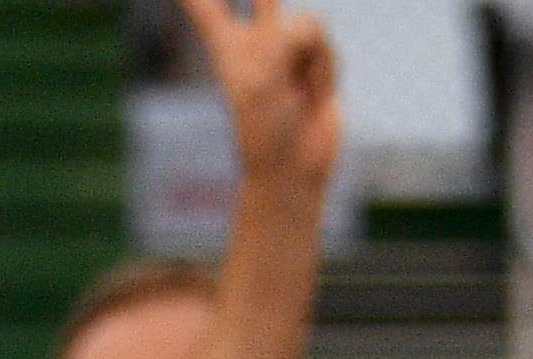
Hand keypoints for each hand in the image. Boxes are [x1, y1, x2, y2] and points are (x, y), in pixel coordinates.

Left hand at [173, 0, 341, 200]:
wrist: (294, 167)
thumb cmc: (266, 126)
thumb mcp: (262, 78)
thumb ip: (278, 38)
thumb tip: (301, 22)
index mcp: (227, 45)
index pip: (205, 2)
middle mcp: (253, 41)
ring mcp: (285, 49)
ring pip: (307, 23)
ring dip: (312, 55)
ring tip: (301, 88)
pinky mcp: (313, 61)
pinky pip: (327, 44)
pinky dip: (326, 69)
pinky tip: (316, 93)